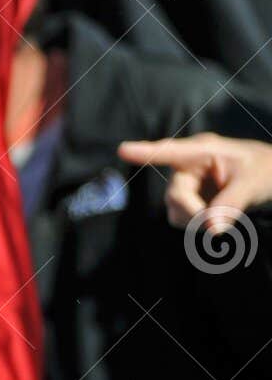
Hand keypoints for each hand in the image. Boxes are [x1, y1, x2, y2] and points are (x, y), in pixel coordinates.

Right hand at [118, 133, 271, 233]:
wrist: (268, 177)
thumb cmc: (264, 169)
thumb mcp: (254, 182)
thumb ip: (232, 203)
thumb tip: (212, 229)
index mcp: (202, 151)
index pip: (170, 152)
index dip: (145, 152)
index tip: (123, 150)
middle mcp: (187, 167)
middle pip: (175, 195)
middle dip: (194, 213)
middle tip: (218, 226)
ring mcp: (186, 185)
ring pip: (176, 211)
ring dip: (197, 221)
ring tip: (224, 218)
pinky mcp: (187, 201)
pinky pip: (182, 219)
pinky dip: (198, 224)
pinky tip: (216, 218)